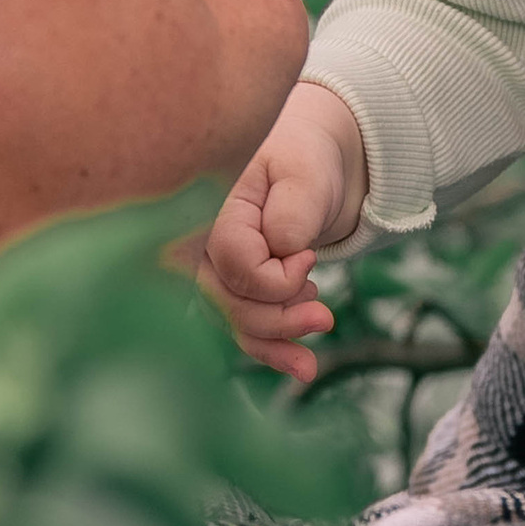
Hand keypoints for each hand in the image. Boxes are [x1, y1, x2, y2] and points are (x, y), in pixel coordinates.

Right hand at [199, 80, 366, 385]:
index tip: (310, 257)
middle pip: (226, 299)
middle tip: (326, 316)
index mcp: (210, 205)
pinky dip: (271, 350)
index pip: (232, 263)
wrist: (313, 160)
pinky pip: (241, 327)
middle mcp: (198, 241)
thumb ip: (292, 211)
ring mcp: (211, 268)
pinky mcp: (230, 288)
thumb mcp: (306, 172)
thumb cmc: (305, 159)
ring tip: (322, 330)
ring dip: (277, 339)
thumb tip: (285, 253)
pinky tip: (302, 367)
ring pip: (232, 320)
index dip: (275, 277)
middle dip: (277, 319)